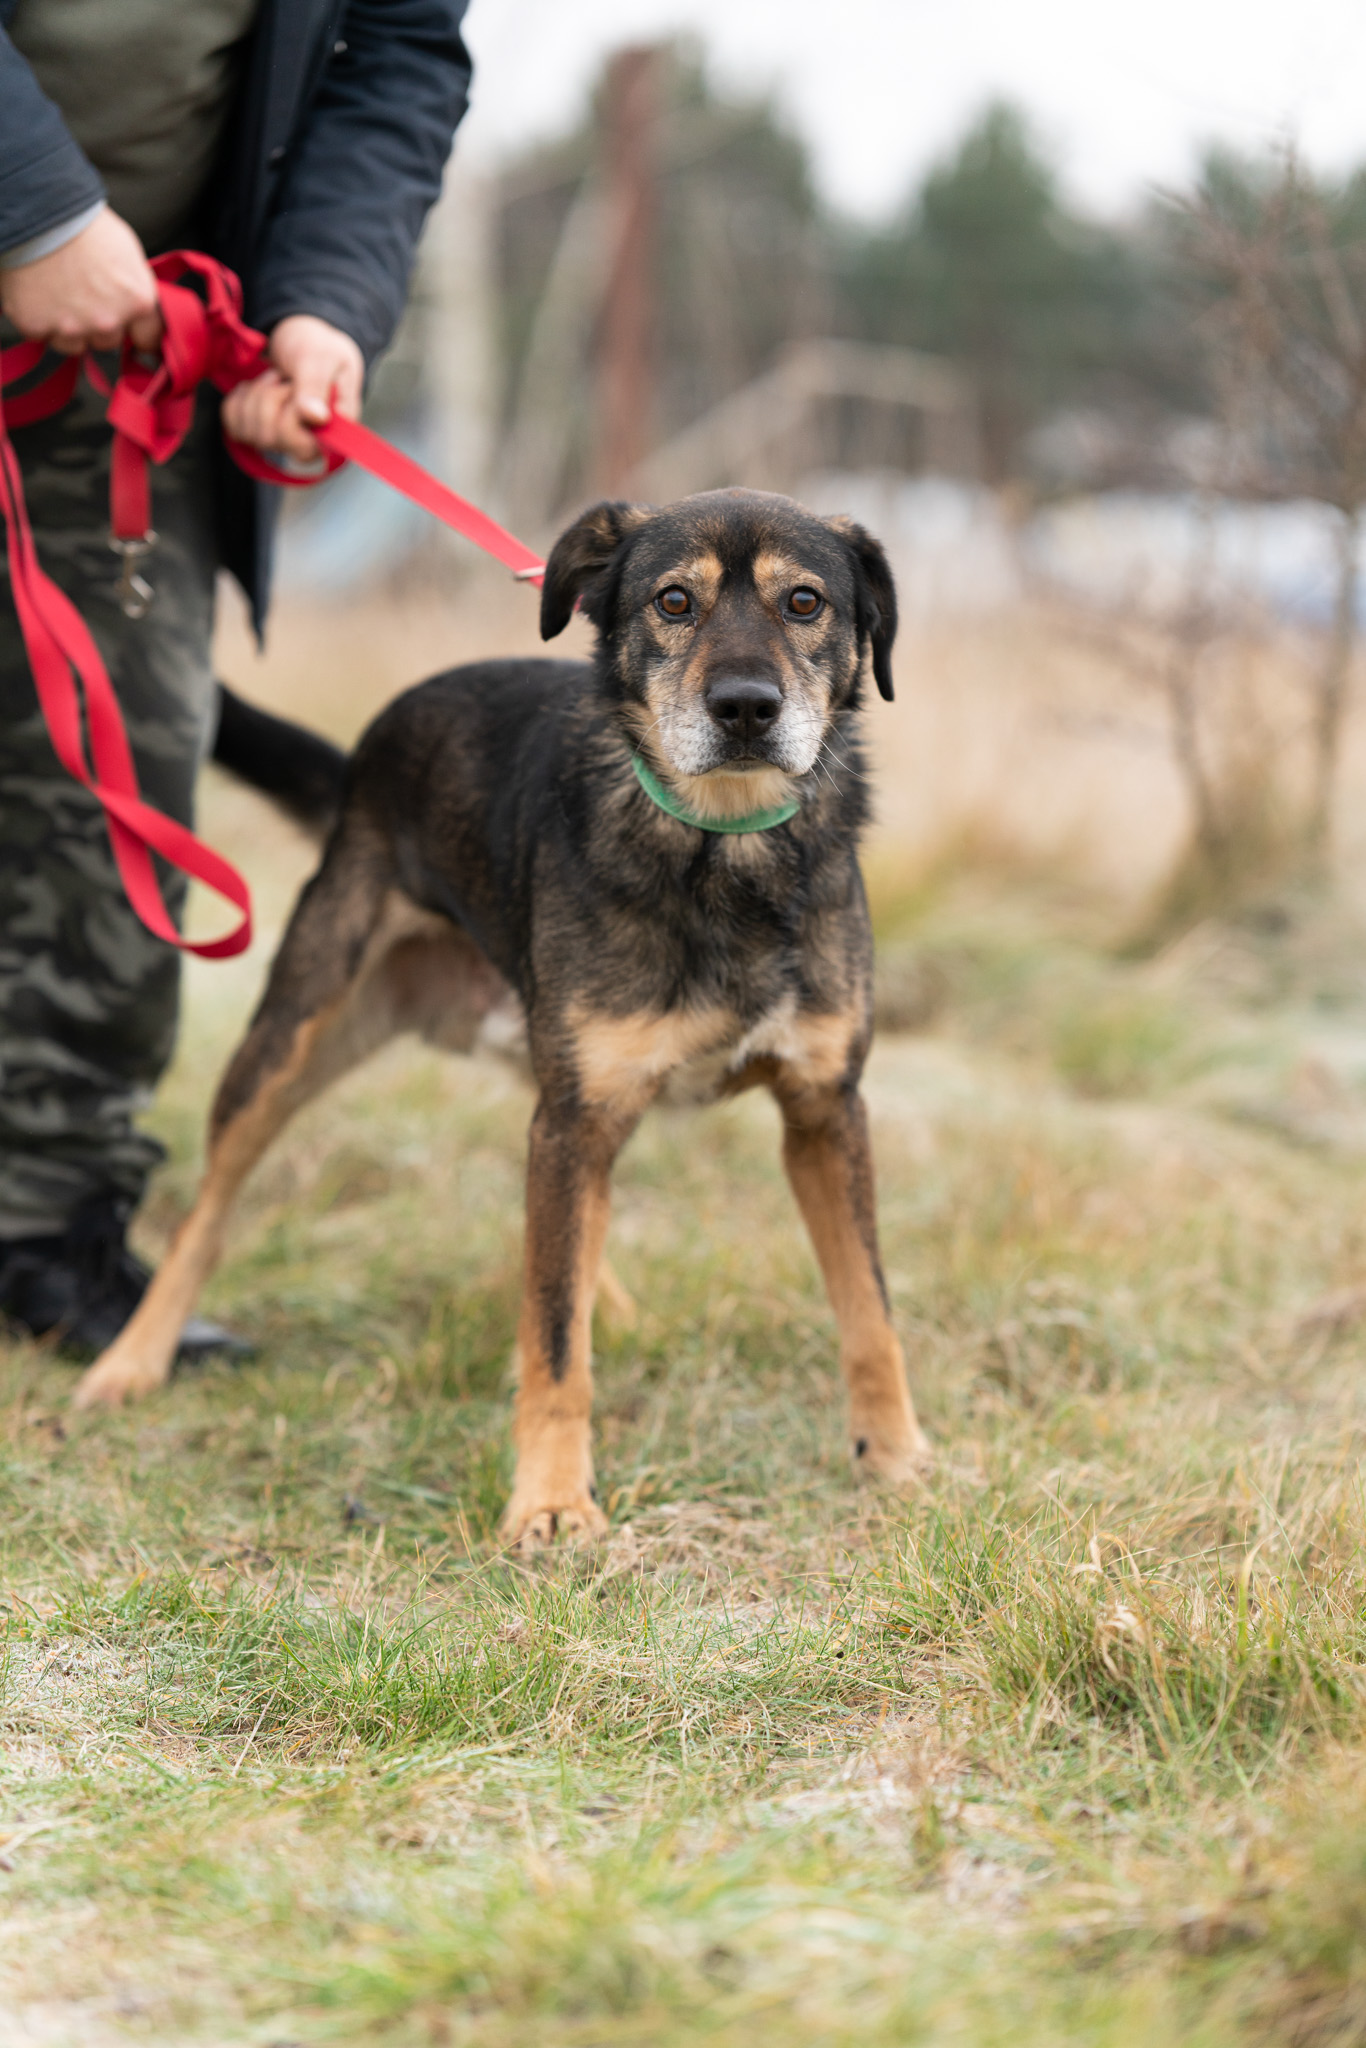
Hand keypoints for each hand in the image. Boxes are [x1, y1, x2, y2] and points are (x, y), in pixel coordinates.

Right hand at [0, 207, 160, 354]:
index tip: (132, 331)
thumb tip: (137, 311)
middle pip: (108, 341)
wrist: (39, 212)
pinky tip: (39, 293)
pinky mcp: (37, 326)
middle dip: (98, 325)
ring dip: (69, 328)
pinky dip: (40, 320)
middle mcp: (107, 321)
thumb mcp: (129, 255)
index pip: (148, 338)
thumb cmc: (86, 225)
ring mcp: (72, 327)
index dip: (138, 333)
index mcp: (137, 302)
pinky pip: (43, 335)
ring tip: (59, 293)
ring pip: (74, 345)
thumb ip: (135, 291)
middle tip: (83, 294)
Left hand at [220, 314, 363, 462]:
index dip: (291, 419)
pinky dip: (240, 398)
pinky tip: (258, 386)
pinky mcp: (258, 431)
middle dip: (271, 398)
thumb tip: (318, 418)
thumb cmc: (317, 346)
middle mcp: (309, 442)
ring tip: (277, 377)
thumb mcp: (320, 357)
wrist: (299, 335)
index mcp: (333, 430)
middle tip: (285, 377)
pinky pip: (234, 424)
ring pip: (251, 432)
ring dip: (258, 394)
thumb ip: (316, 386)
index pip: (304, 447)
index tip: (294, 388)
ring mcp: (282, 439)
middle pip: (271, 439)